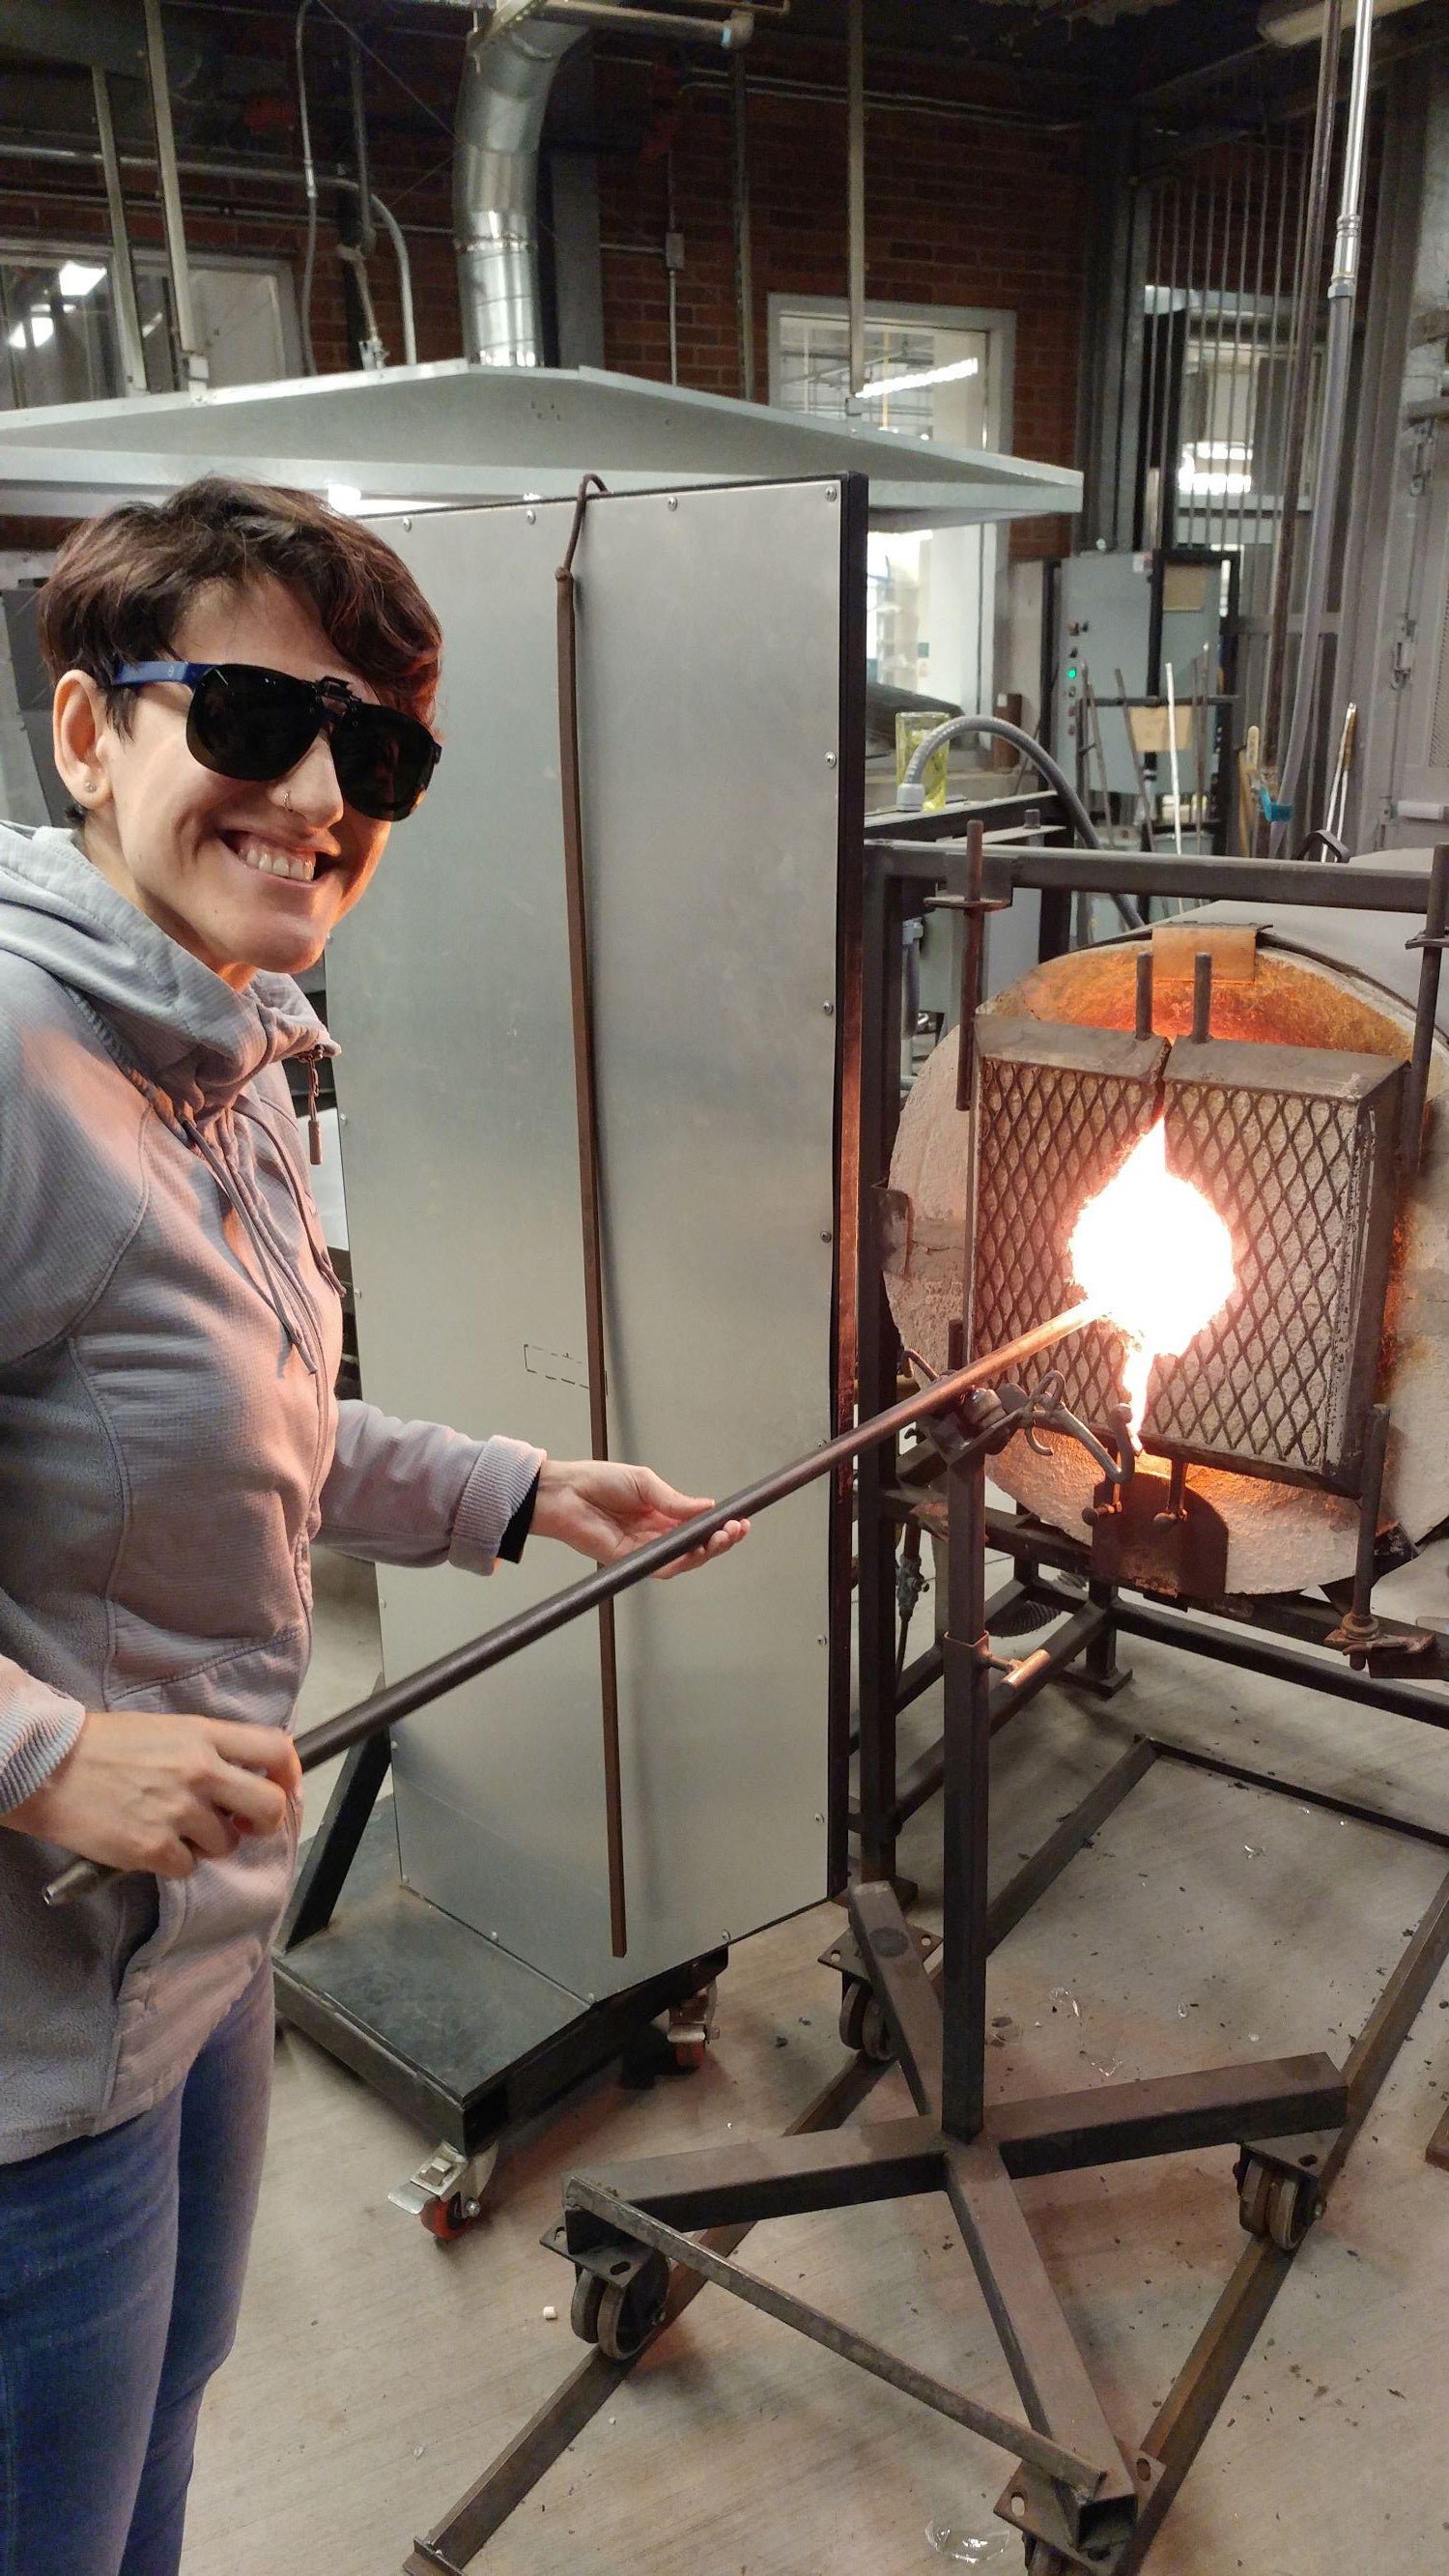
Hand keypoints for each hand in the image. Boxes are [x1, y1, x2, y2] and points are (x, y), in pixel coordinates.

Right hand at [1, 1710, 301, 1878]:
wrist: (50, 1768)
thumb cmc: (103, 1745)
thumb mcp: (166, 1729)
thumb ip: (207, 1748)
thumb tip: (239, 1775)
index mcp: (204, 1736)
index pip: (274, 1749)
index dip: (290, 1773)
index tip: (284, 1787)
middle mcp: (200, 1772)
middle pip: (269, 1806)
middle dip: (263, 1823)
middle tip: (243, 1826)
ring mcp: (179, 1812)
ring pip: (225, 1844)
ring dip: (206, 1843)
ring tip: (172, 1828)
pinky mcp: (154, 1849)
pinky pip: (187, 1868)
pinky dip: (173, 1862)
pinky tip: (150, 1843)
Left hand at [532, 1459, 748, 1577]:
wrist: (565, 1493)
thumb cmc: (598, 1482)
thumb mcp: (644, 1483)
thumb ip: (674, 1500)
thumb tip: (708, 1506)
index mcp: (660, 1514)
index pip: (697, 1525)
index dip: (719, 1525)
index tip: (740, 1519)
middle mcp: (656, 1534)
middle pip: (696, 1545)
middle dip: (721, 1539)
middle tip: (736, 1530)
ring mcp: (645, 1550)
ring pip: (685, 1559)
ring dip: (708, 1551)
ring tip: (724, 1537)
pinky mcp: (631, 1561)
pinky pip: (662, 1567)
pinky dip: (682, 1561)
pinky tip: (698, 1550)